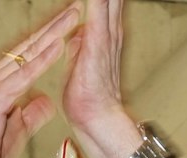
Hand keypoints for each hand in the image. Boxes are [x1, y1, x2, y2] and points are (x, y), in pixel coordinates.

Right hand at [0, 6, 79, 157]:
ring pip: (29, 53)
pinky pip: (25, 74)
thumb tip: (47, 101)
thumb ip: (32, 112)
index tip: (70, 24)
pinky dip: (43, 59)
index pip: (30, 53)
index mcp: (1, 81)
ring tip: (72, 17)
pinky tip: (58, 45)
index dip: (50, 37)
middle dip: (54, 26)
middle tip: (75, 8)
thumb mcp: (18, 129)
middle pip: (31, 45)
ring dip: (53, 34)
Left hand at [59, 0, 175, 157]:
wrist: (96, 118)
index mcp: (105, 36)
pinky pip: (97, 9)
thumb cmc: (87, 96)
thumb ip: (80, 44)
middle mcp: (109, 32)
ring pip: (108, 0)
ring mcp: (105, 36)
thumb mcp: (79, 60)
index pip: (107, 2)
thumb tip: (77, 34)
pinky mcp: (97, 42)